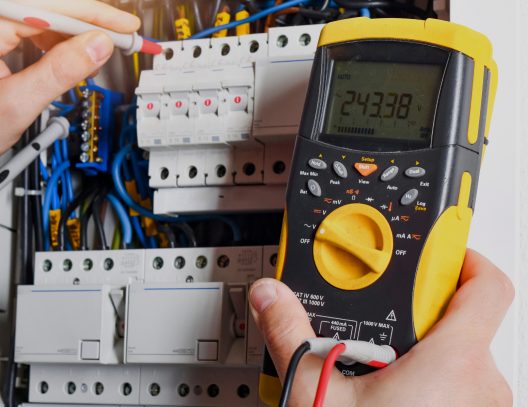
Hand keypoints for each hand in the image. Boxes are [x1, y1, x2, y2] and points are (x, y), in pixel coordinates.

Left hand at [0, 0, 139, 209]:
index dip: (97, 18)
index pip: (52, 6)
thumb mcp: (13, 107)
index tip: (125, 30)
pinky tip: (61, 56)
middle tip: (121, 36)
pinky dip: (44, 39)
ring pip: (34, 13)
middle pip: (45, 4)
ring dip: (66, 31)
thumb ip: (60, 72)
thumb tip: (96, 46)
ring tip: (95, 53)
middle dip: (87, 21)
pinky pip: (17, 24)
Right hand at [250, 249, 513, 405]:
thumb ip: (292, 333)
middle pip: (462, 325)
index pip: (487, 284)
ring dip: (421, 362)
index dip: (463, 255)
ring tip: (371, 377)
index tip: (435, 249)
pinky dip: (429, 392)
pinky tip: (387, 405)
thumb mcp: (315, 393)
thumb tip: (273, 296)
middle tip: (374, 333)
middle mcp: (484, 387)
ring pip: (460, 367)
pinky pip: (460, 398)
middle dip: (414, 321)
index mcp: (454, 363)